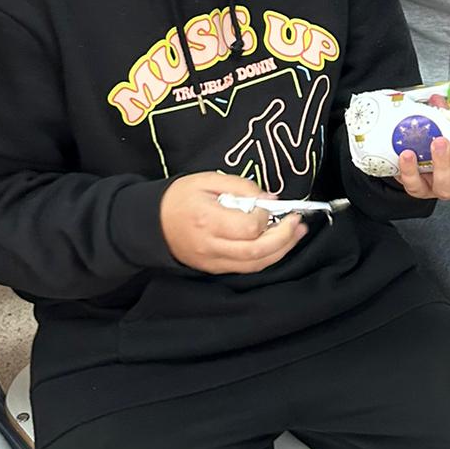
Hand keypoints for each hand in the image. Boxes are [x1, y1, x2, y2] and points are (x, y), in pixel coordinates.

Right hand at [160, 173, 306, 274]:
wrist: (152, 223)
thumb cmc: (179, 197)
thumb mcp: (207, 179)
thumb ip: (241, 186)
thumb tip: (271, 198)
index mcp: (207, 220)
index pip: (248, 227)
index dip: (266, 217)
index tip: (269, 204)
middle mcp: (210, 246)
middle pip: (257, 251)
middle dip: (284, 238)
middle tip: (298, 222)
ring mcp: (212, 261)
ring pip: (255, 264)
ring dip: (282, 250)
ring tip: (297, 234)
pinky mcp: (214, 269)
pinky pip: (247, 268)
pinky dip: (267, 257)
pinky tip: (279, 244)